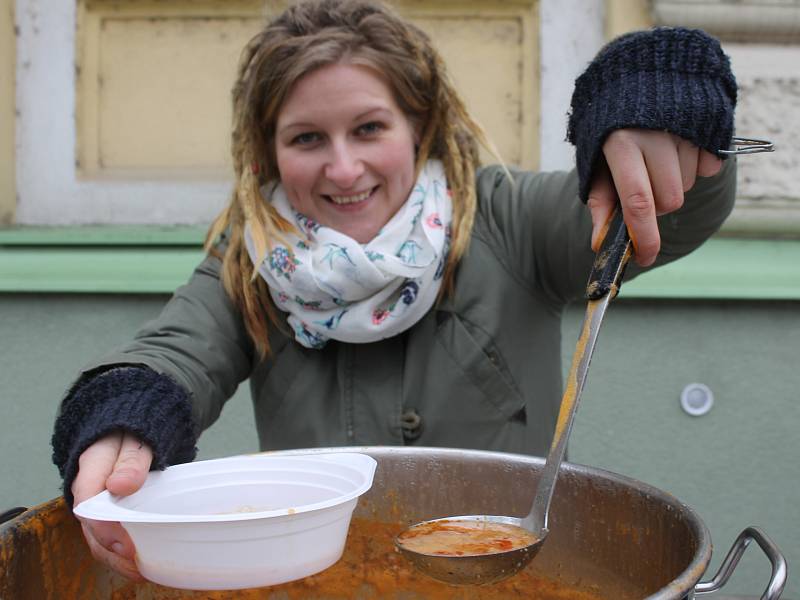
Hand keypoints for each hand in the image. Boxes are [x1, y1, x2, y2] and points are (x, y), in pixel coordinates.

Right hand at [71, 432, 152, 580]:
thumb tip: (120, 485)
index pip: (88, 502)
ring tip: (140, 571)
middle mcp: (87, 488)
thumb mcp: (136, 440)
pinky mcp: (106, 511)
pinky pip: (108, 535)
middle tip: (137, 565)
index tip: (126, 544)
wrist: (130, 427)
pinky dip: (120, 552)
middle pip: (90, 526)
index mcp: (91, 467)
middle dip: (112, 550)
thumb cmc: (133, 433)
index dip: (105, 527)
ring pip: (97, 536)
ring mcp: (94, 502)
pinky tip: (139, 563)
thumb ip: (131, 461)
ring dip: (116, 557)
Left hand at [587, 129, 721, 266]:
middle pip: (669, 200)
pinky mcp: (708, 123)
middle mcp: (655, 134)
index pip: (637, 202)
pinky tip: (677, 149)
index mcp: (621, 144)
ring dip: (672, 184)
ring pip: (687, 186)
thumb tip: (599, 243)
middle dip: (657, 206)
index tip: (645, 258)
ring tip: (657, 160)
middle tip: (643, 186)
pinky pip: (707, 168)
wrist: (639, 78)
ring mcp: (685, 127)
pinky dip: (694, 167)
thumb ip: (601, 201)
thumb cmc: (612, 130)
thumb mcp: (597, 161)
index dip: (644, 236)